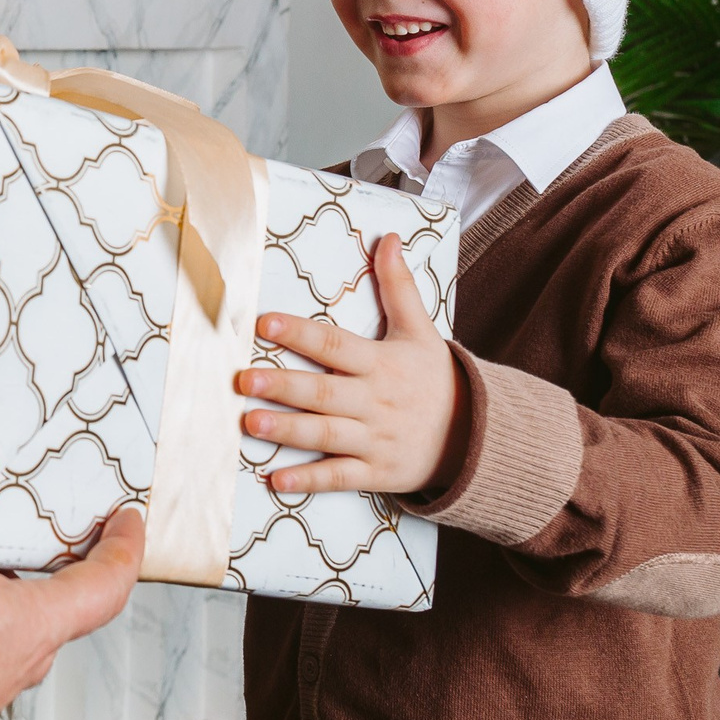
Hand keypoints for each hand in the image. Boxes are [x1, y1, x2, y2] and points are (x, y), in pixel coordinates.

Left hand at [240, 234, 468, 495]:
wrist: (476, 437)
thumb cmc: (437, 379)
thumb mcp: (422, 330)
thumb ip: (398, 286)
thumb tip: (386, 239)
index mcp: (382, 364)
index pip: (335, 345)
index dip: (300, 333)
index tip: (264, 322)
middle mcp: (376, 401)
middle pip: (323, 392)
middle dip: (283, 386)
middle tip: (243, 379)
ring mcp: (376, 440)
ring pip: (326, 435)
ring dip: (287, 431)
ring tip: (249, 422)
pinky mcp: (377, 473)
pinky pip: (340, 477)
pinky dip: (310, 480)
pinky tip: (277, 478)